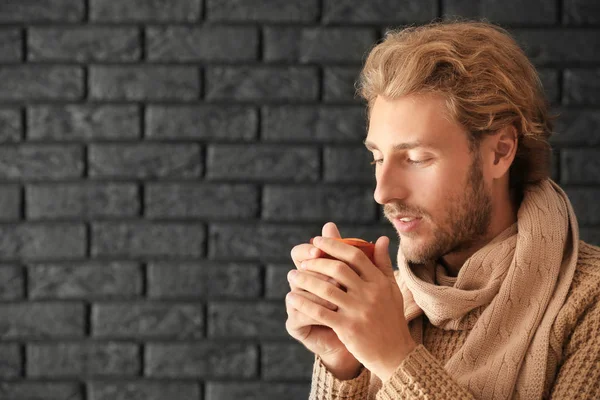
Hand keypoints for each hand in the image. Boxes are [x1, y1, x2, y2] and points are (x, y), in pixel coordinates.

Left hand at [287, 235, 415, 381]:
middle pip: (338, 269)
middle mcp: (370, 294)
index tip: (318, 240)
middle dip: (316, 262)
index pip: (355, 256)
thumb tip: (380, 238)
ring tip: (292, 275)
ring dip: (305, 280)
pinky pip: (320, 312)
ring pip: (326, 289)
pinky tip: (292, 297)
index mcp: (379, 282)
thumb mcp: (392, 289)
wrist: (395, 354)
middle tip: (302, 261)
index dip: (334, 245)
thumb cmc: (391, 319)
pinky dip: (304, 303)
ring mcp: (358, 311)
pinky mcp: (348, 328)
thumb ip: (383, 263)